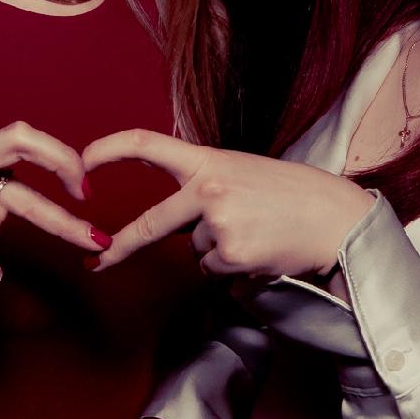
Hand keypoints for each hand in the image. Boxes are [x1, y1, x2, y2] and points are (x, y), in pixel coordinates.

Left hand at [80, 129, 377, 276]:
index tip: (82, 162)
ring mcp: (219, 223)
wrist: (337, 218)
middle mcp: (208, 189)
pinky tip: (262, 253)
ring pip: (195, 253)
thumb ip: (204, 188)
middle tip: (97, 261)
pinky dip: (233, 270)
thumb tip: (175, 226)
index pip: (147, 145)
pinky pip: (214, 273)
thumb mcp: (243, 173)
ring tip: (258, 235)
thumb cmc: (292, 196)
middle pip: (150, 224)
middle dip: (119, 247)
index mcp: (209, 161)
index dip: (108, 150)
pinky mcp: (231, 255)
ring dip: (218, 253)